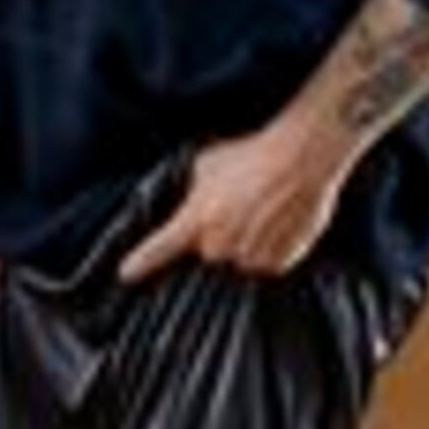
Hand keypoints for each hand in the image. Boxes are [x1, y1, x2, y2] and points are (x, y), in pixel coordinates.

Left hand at [118, 122, 348, 282]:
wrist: (303, 159)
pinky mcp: (278, 264)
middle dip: (216, 235)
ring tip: (262, 209)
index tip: (125, 274)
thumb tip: (189, 198)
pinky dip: (270, 247)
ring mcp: (249, 258)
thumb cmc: (254, 154)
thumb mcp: (208, 163)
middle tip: (237, 207)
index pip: (159, 249)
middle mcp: (219, 246)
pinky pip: (266, 262)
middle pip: (208, 253)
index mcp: (196, 220)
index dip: (140, 263)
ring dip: (244, 242)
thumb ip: (192, 189)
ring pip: (239, 259)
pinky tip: (278, 220)